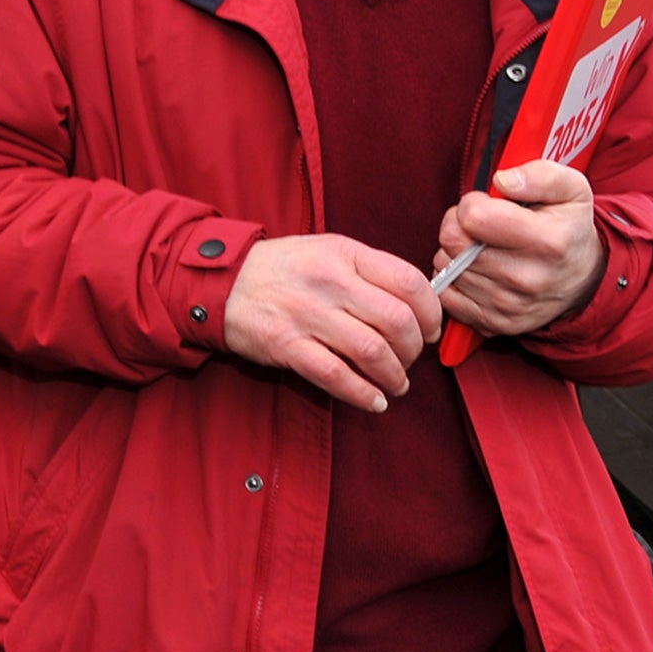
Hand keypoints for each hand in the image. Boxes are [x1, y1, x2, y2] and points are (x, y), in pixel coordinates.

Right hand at [224, 234, 442, 411]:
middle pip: (398, 322)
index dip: (431, 313)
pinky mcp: (286, 345)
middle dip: (414, 351)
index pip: (410, 283)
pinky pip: (336, 376)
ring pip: (373, 352)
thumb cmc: (280, 269)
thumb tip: (416, 307)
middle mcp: (329, 282)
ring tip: (395, 384)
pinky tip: (373, 400)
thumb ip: (368, 271)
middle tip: (410, 360)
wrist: (220, 282)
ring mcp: (306, 314)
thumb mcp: (326, 250)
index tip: (430, 330)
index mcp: (345, 254)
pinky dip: (363, 394)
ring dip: (394, 377)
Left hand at [434, 160, 605, 336]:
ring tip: (482, 247)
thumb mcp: (571, 189)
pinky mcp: (492, 324)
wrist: (584, 280)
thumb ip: (539, 174)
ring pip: (444, 265)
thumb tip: (501, 181)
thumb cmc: (568, 228)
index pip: (472, 216)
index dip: (472, 203)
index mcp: (548, 242)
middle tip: (479, 225)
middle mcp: (527, 279)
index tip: (487, 206)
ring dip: (455, 252)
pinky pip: (445, 293)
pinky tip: (476, 270)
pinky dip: (453, 278)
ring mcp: (508, 306)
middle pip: (452, 241)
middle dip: (458, 225)